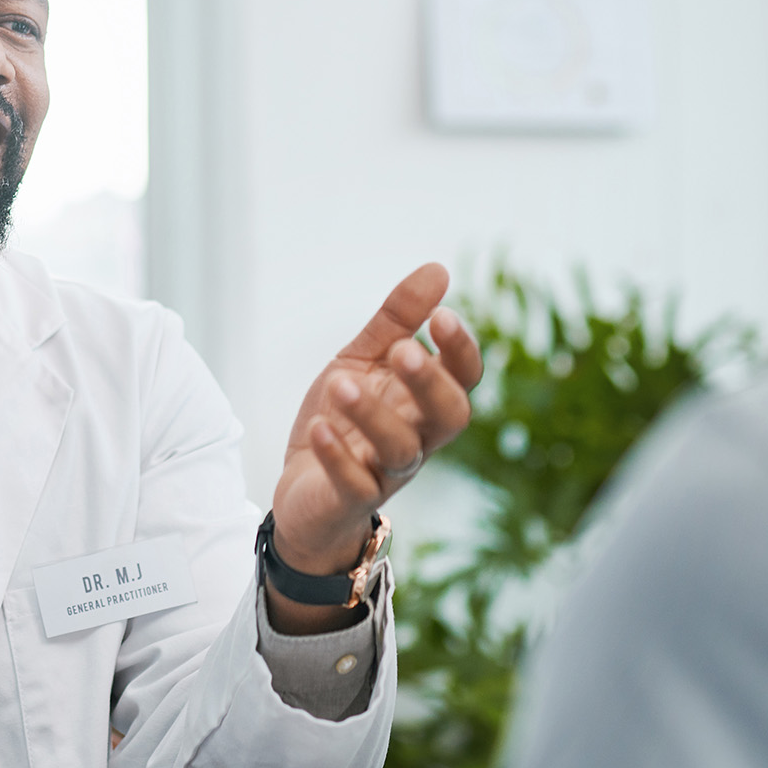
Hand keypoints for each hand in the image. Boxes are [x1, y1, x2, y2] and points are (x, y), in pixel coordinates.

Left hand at [268, 264, 481, 631]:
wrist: (303, 489)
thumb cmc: (344, 417)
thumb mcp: (363, 359)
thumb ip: (397, 320)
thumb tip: (438, 269)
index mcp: (425, 402)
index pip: (464, 378)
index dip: (460, 351)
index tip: (441, 317)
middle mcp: (417, 438)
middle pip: (450, 417)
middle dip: (431, 383)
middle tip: (403, 350)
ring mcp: (385, 471)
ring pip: (401, 451)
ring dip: (374, 415)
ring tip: (341, 382)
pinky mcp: (349, 498)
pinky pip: (354, 483)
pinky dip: (338, 456)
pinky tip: (319, 428)